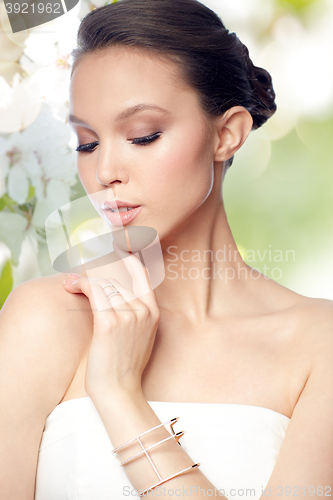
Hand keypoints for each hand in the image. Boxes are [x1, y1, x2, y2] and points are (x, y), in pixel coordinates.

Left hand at [63, 243, 160, 400]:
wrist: (119, 390)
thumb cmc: (124, 364)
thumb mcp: (140, 334)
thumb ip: (136, 311)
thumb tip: (117, 289)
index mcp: (153, 312)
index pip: (141, 272)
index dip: (125, 256)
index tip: (112, 247)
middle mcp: (143, 310)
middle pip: (117, 276)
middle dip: (95, 269)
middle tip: (78, 267)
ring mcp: (128, 316)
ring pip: (104, 282)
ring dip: (83, 278)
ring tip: (70, 282)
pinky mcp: (109, 323)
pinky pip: (94, 291)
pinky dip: (80, 284)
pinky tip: (71, 286)